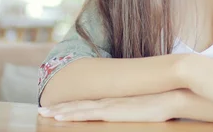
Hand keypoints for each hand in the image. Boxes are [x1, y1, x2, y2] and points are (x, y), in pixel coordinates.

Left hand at [38, 91, 179, 122]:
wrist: (170, 94)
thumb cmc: (162, 101)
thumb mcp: (144, 106)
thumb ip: (135, 108)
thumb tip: (134, 111)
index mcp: (114, 100)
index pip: (88, 103)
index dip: (72, 104)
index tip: (58, 106)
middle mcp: (108, 100)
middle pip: (79, 104)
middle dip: (59, 107)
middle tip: (42, 109)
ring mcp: (109, 105)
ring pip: (78, 109)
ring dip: (60, 111)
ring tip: (44, 113)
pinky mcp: (112, 111)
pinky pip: (87, 114)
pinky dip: (72, 115)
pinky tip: (60, 118)